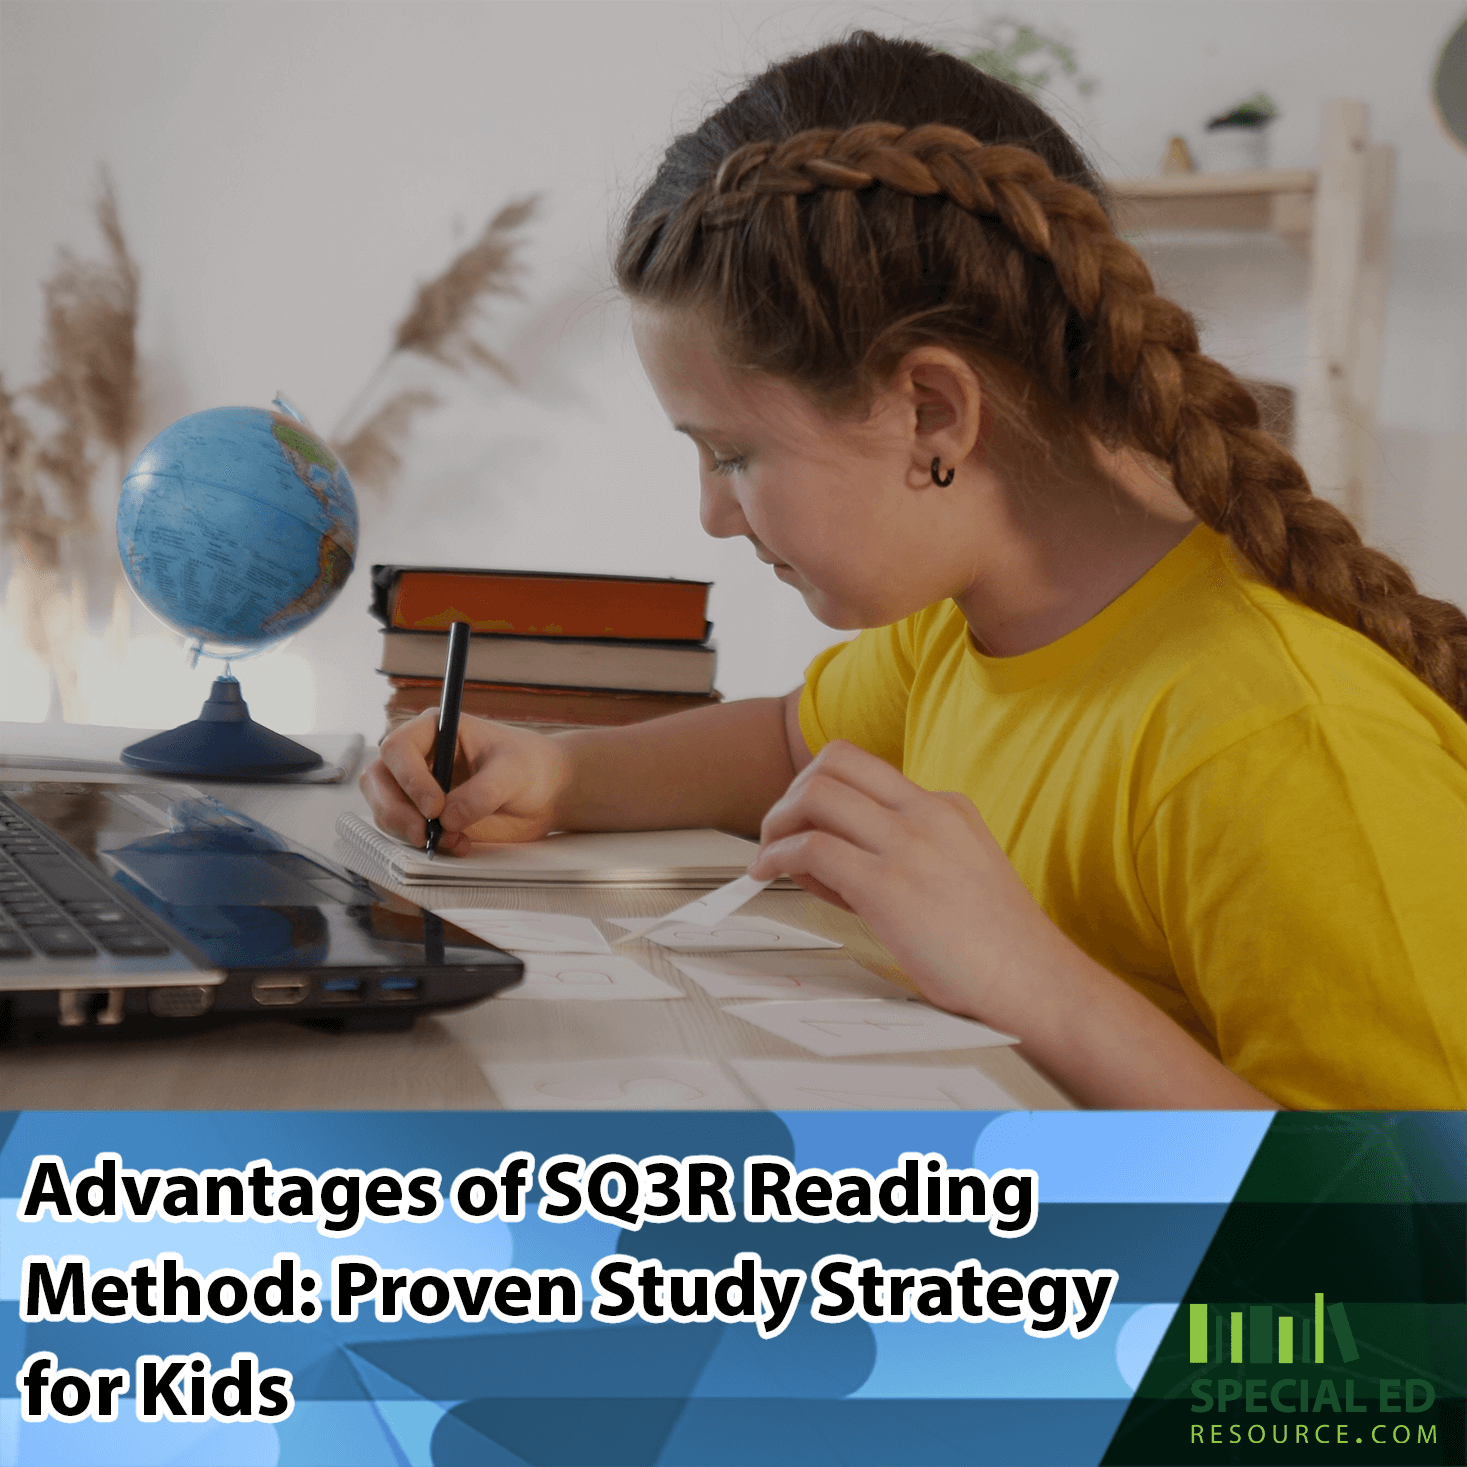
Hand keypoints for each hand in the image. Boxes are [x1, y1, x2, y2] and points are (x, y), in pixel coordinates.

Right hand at [359, 711, 570, 855]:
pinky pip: (406, 832)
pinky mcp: (424, 815)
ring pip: (384, 809)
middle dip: (394, 811)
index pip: (398, 748)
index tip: (434, 807)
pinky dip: (426, 844)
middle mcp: (417, 756)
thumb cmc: (529, 766)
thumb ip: (481, 793)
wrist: (544, 792)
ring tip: (455, 840)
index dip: (408, 778)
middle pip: (377, 779)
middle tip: (423, 835)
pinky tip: (460, 843)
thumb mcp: (513, 773)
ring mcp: (416, 787)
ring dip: (409, 832)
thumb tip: (447, 819)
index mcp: (434, 729)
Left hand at [746, 739, 1053, 1034]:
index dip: (822, 788)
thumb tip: (835, 857)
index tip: (807, 821)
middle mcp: (926, 813)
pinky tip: (771, 875)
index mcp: (946, 807)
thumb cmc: (997, 945)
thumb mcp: (959, 869)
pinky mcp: (887, 886)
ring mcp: (908, 845)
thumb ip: (904, 852)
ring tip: (770, 855)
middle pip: (835, 760)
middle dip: (792, 792)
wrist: (1035, 982)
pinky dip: (778, 856)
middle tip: (779, 831)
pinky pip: (811, 848)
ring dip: (777, 822)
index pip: (864, 768)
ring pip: (815, 793)